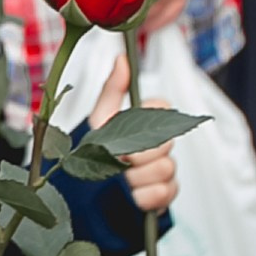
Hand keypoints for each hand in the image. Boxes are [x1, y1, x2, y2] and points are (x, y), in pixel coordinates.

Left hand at [87, 52, 179, 214]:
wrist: (88, 194)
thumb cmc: (94, 150)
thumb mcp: (100, 118)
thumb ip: (112, 89)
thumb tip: (122, 58)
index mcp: (146, 120)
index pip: (162, 107)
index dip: (144, 120)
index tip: (125, 130)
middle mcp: (160, 142)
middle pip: (164, 142)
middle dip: (135, 155)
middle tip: (118, 160)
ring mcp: (165, 169)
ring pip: (164, 169)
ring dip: (135, 178)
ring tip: (120, 180)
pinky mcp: (167, 194)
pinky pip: (164, 193)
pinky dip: (143, 197)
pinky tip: (131, 196)